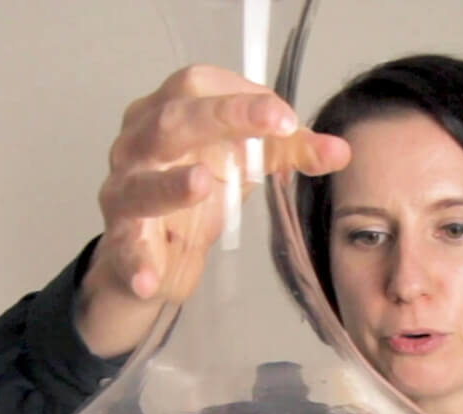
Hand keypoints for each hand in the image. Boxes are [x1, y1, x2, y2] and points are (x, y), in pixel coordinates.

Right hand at [76, 65, 351, 356]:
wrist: (149, 253)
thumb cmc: (194, 192)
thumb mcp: (244, 164)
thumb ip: (289, 152)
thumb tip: (341, 151)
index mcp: (167, 112)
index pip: (197, 86)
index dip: (242, 96)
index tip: (286, 119)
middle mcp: (137, 146)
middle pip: (171, 121)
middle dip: (222, 119)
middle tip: (276, 128)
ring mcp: (123, 193)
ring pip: (140, 183)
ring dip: (170, 184)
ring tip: (201, 184)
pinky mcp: (121, 242)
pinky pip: (125, 250)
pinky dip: (138, 264)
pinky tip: (151, 279)